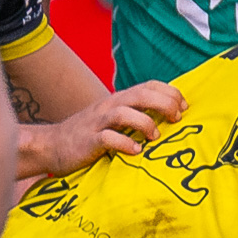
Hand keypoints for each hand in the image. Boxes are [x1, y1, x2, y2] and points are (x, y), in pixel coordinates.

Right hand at [21, 81, 187, 178]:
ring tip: (155, 137)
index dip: (170, 93)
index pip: (148, 86)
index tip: (185, 108)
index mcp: (120, 100)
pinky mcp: (89, 140)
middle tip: (177, 119)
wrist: (52, 145)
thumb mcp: (116, 120)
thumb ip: (138, 116)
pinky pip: (108, 138)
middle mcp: (109, 107)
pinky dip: (124, 144)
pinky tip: (135, 151)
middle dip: (164, 104)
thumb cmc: (92, 135)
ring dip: (145, 123)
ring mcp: (98, 123)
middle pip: (140, 95)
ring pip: (124, 113)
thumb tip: (171, 119)